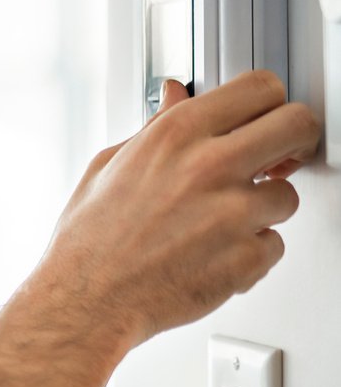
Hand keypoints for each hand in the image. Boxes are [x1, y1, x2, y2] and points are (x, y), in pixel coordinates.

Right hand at [35, 70, 318, 351]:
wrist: (88, 299)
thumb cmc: (90, 239)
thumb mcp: (109, 165)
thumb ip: (155, 126)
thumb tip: (175, 96)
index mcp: (175, 136)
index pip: (258, 88)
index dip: (268, 102)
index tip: (264, 117)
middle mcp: (210, 166)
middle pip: (298, 124)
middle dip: (296, 139)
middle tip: (282, 156)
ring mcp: (234, 214)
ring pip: (288, 195)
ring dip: (262, 209)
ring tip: (218, 223)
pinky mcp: (248, 258)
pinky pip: (273, 245)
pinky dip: (248, 252)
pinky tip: (211, 254)